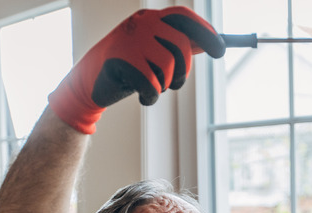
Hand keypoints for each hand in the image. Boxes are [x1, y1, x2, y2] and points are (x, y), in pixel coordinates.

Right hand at [48, 7, 224, 133]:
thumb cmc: (129, 67)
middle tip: (176, 83)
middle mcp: (141, 24)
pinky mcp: (120, 61)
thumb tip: (217, 43)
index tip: (221, 51)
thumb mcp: (155, 52)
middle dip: (184, 71)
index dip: (206, 32)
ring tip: (153, 88)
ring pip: (168, 67)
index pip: (184, 17)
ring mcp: (130, 40)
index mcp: (151, 18)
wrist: (90, 84)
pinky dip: (151, 97)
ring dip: (165, 86)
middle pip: (181, 45)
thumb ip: (182, 45)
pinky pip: (151, 84)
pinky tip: (142, 97)